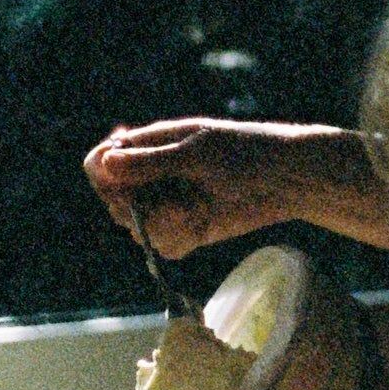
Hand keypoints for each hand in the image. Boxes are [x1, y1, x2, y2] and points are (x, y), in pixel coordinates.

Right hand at [85, 118, 388, 260]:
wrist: (287, 180)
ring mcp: (168, 203)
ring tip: (191, 214)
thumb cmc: (245, 153)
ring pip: (136, 227)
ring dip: (160, 227)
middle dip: (135, 208)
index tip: (123, 187)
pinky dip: (176, 240)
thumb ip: (152, 161)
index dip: (104, 177)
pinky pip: (162, 245)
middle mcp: (153, 175)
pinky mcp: (186, 228)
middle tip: (169, 204)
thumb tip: (104, 163)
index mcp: (150, 144)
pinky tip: (200, 227)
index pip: (101, 161)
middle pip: (113, 200)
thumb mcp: (198, 154)